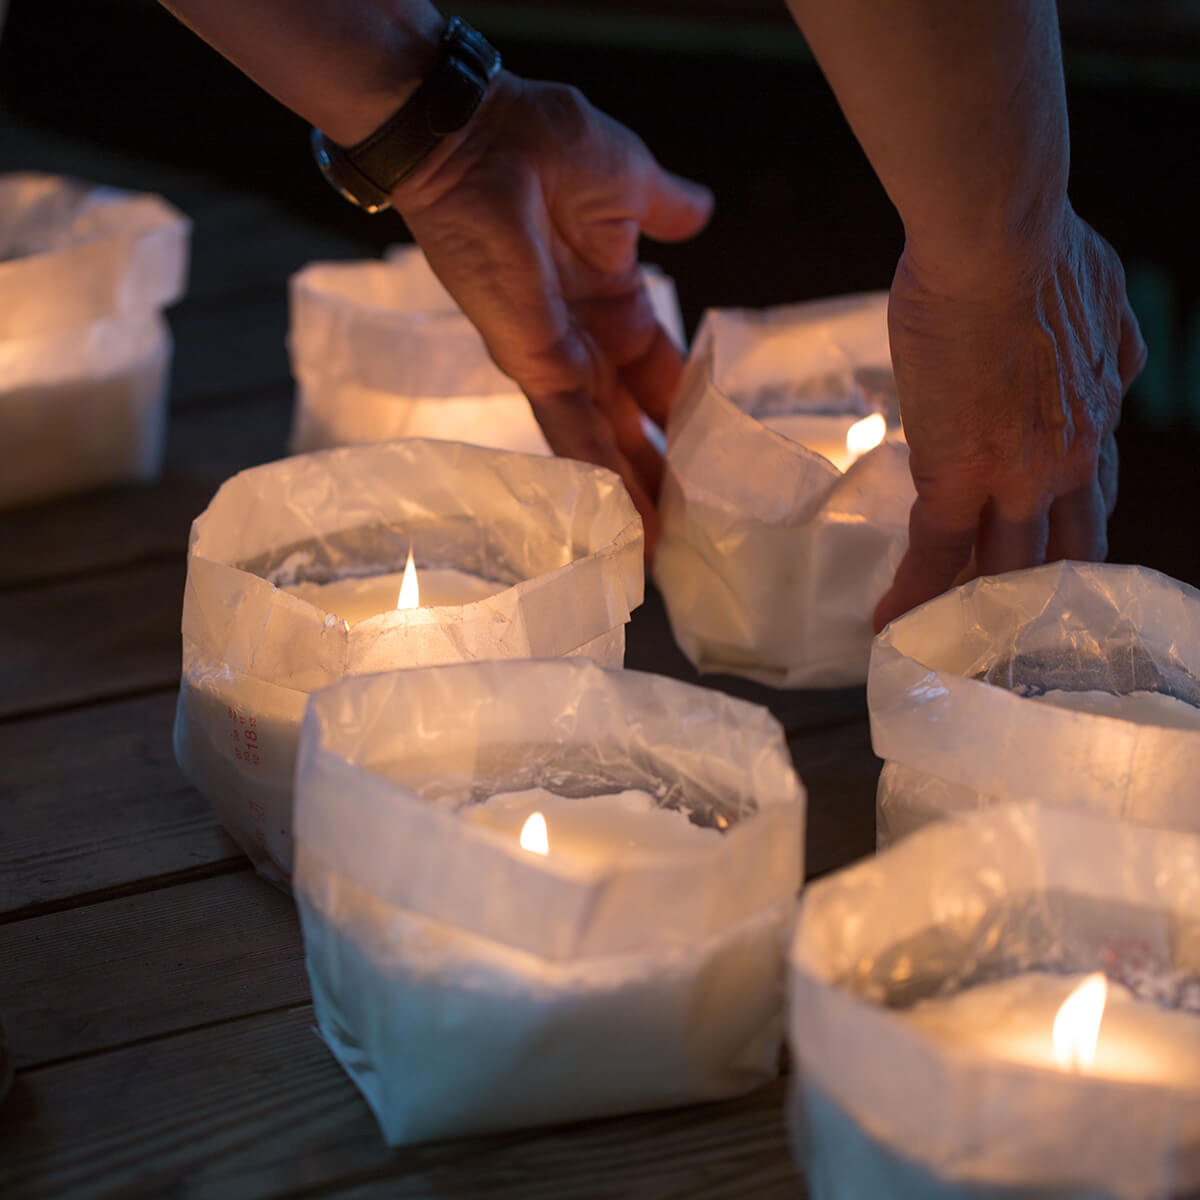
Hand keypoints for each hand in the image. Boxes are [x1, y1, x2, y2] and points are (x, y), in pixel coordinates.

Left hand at [391, 71, 712, 555]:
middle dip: (658, 474)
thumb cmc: (543, 140)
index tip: (709, 459)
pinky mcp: (532, 363)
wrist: (475, 130)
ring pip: (602, 443)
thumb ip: (664, 210)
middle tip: (688, 527)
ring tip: (660, 550)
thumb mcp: (628, 182)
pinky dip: (597, 479)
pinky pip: (570, 431)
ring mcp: (556, 357)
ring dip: (632, 496)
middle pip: (631, 423)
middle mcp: (586, 341)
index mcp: (613, 301)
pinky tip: (625, 524)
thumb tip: (702, 213)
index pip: (658, 374)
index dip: (682, 416)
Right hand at [873, 205, 1146, 630]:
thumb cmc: (1039, 247)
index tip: (1051, 550)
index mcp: (1099, 412)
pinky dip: (914, 593)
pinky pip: (936, 552)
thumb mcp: (1102, 299)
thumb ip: (1109, 342)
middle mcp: (1071, 458)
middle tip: (1011, 622)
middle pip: (1063, 550)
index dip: (1071, 528)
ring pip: (1007, 564)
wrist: (999, 239)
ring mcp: (1018, 474)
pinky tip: (891, 621)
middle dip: (1040, 590)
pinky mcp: (959, 475)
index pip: (1091, 494)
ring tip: (953, 639)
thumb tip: (1112, 361)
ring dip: (979, 604)